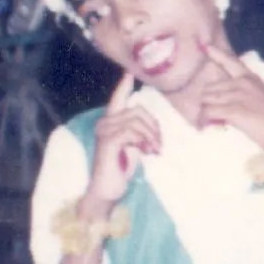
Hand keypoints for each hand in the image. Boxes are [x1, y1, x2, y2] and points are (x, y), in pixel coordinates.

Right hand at [84, 70, 158, 207]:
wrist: (107, 189)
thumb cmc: (121, 168)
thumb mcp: (134, 146)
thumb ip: (139, 132)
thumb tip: (154, 126)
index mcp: (111, 122)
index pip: (117, 99)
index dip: (123, 86)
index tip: (129, 74)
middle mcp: (104, 123)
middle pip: (138, 110)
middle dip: (154, 127)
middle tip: (159, 145)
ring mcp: (104, 131)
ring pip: (136, 121)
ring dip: (151, 136)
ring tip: (154, 151)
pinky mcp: (107, 141)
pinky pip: (132, 132)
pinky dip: (144, 141)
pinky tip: (147, 152)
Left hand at [184, 42, 263, 150]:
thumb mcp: (262, 98)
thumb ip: (243, 95)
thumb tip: (223, 102)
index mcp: (251, 79)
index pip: (230, 61)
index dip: (216, 54)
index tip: (204, 46)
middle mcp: (242, 83)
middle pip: (209, 88)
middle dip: (208, 103)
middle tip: (213, 116)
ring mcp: (237, 95)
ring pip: (206, 100)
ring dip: (204, 113)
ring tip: (210, 123)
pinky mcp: (233, 110)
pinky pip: (207, 112)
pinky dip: (204, 121)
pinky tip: (207, 127)